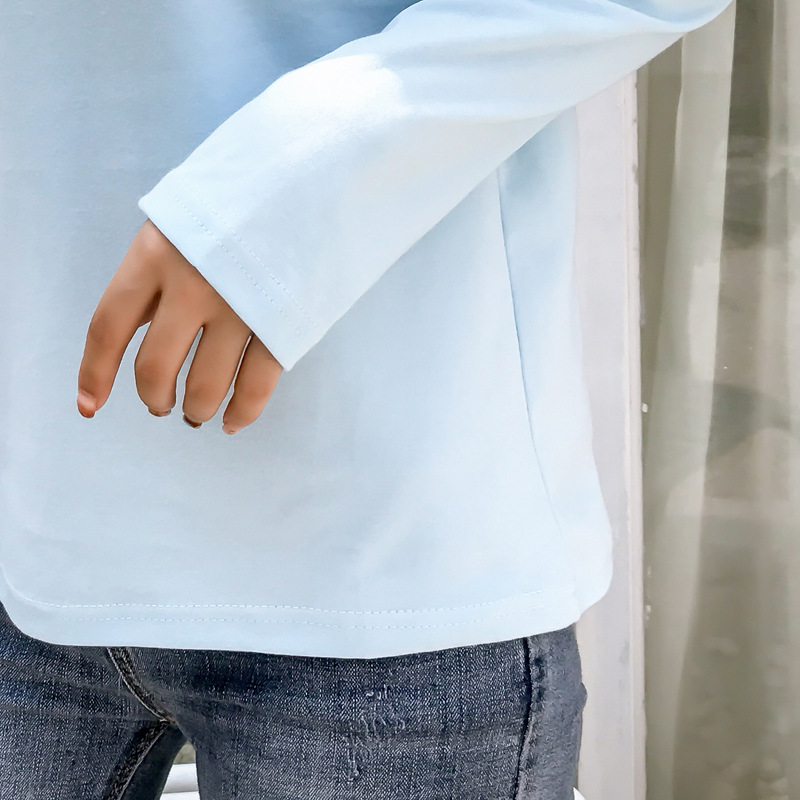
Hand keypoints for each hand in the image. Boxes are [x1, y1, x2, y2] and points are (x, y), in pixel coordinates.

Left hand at [77, 219, 281, 433]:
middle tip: (161, 405)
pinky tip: (232, 421)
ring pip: (205, 386)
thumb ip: (156, 272)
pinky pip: (256, 385)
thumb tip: (138, 333)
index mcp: (156, 253)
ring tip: (198, 413)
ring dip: (197, 410)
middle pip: (154, 368)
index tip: (90, 405)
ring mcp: (239, 306)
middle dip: (154, 399)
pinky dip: (242, 412)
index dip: (95, 373)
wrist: (310, 177)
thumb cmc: (239, 199)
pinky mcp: (280, 322)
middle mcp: (191, 284)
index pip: (109, 326)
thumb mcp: (181, 221)